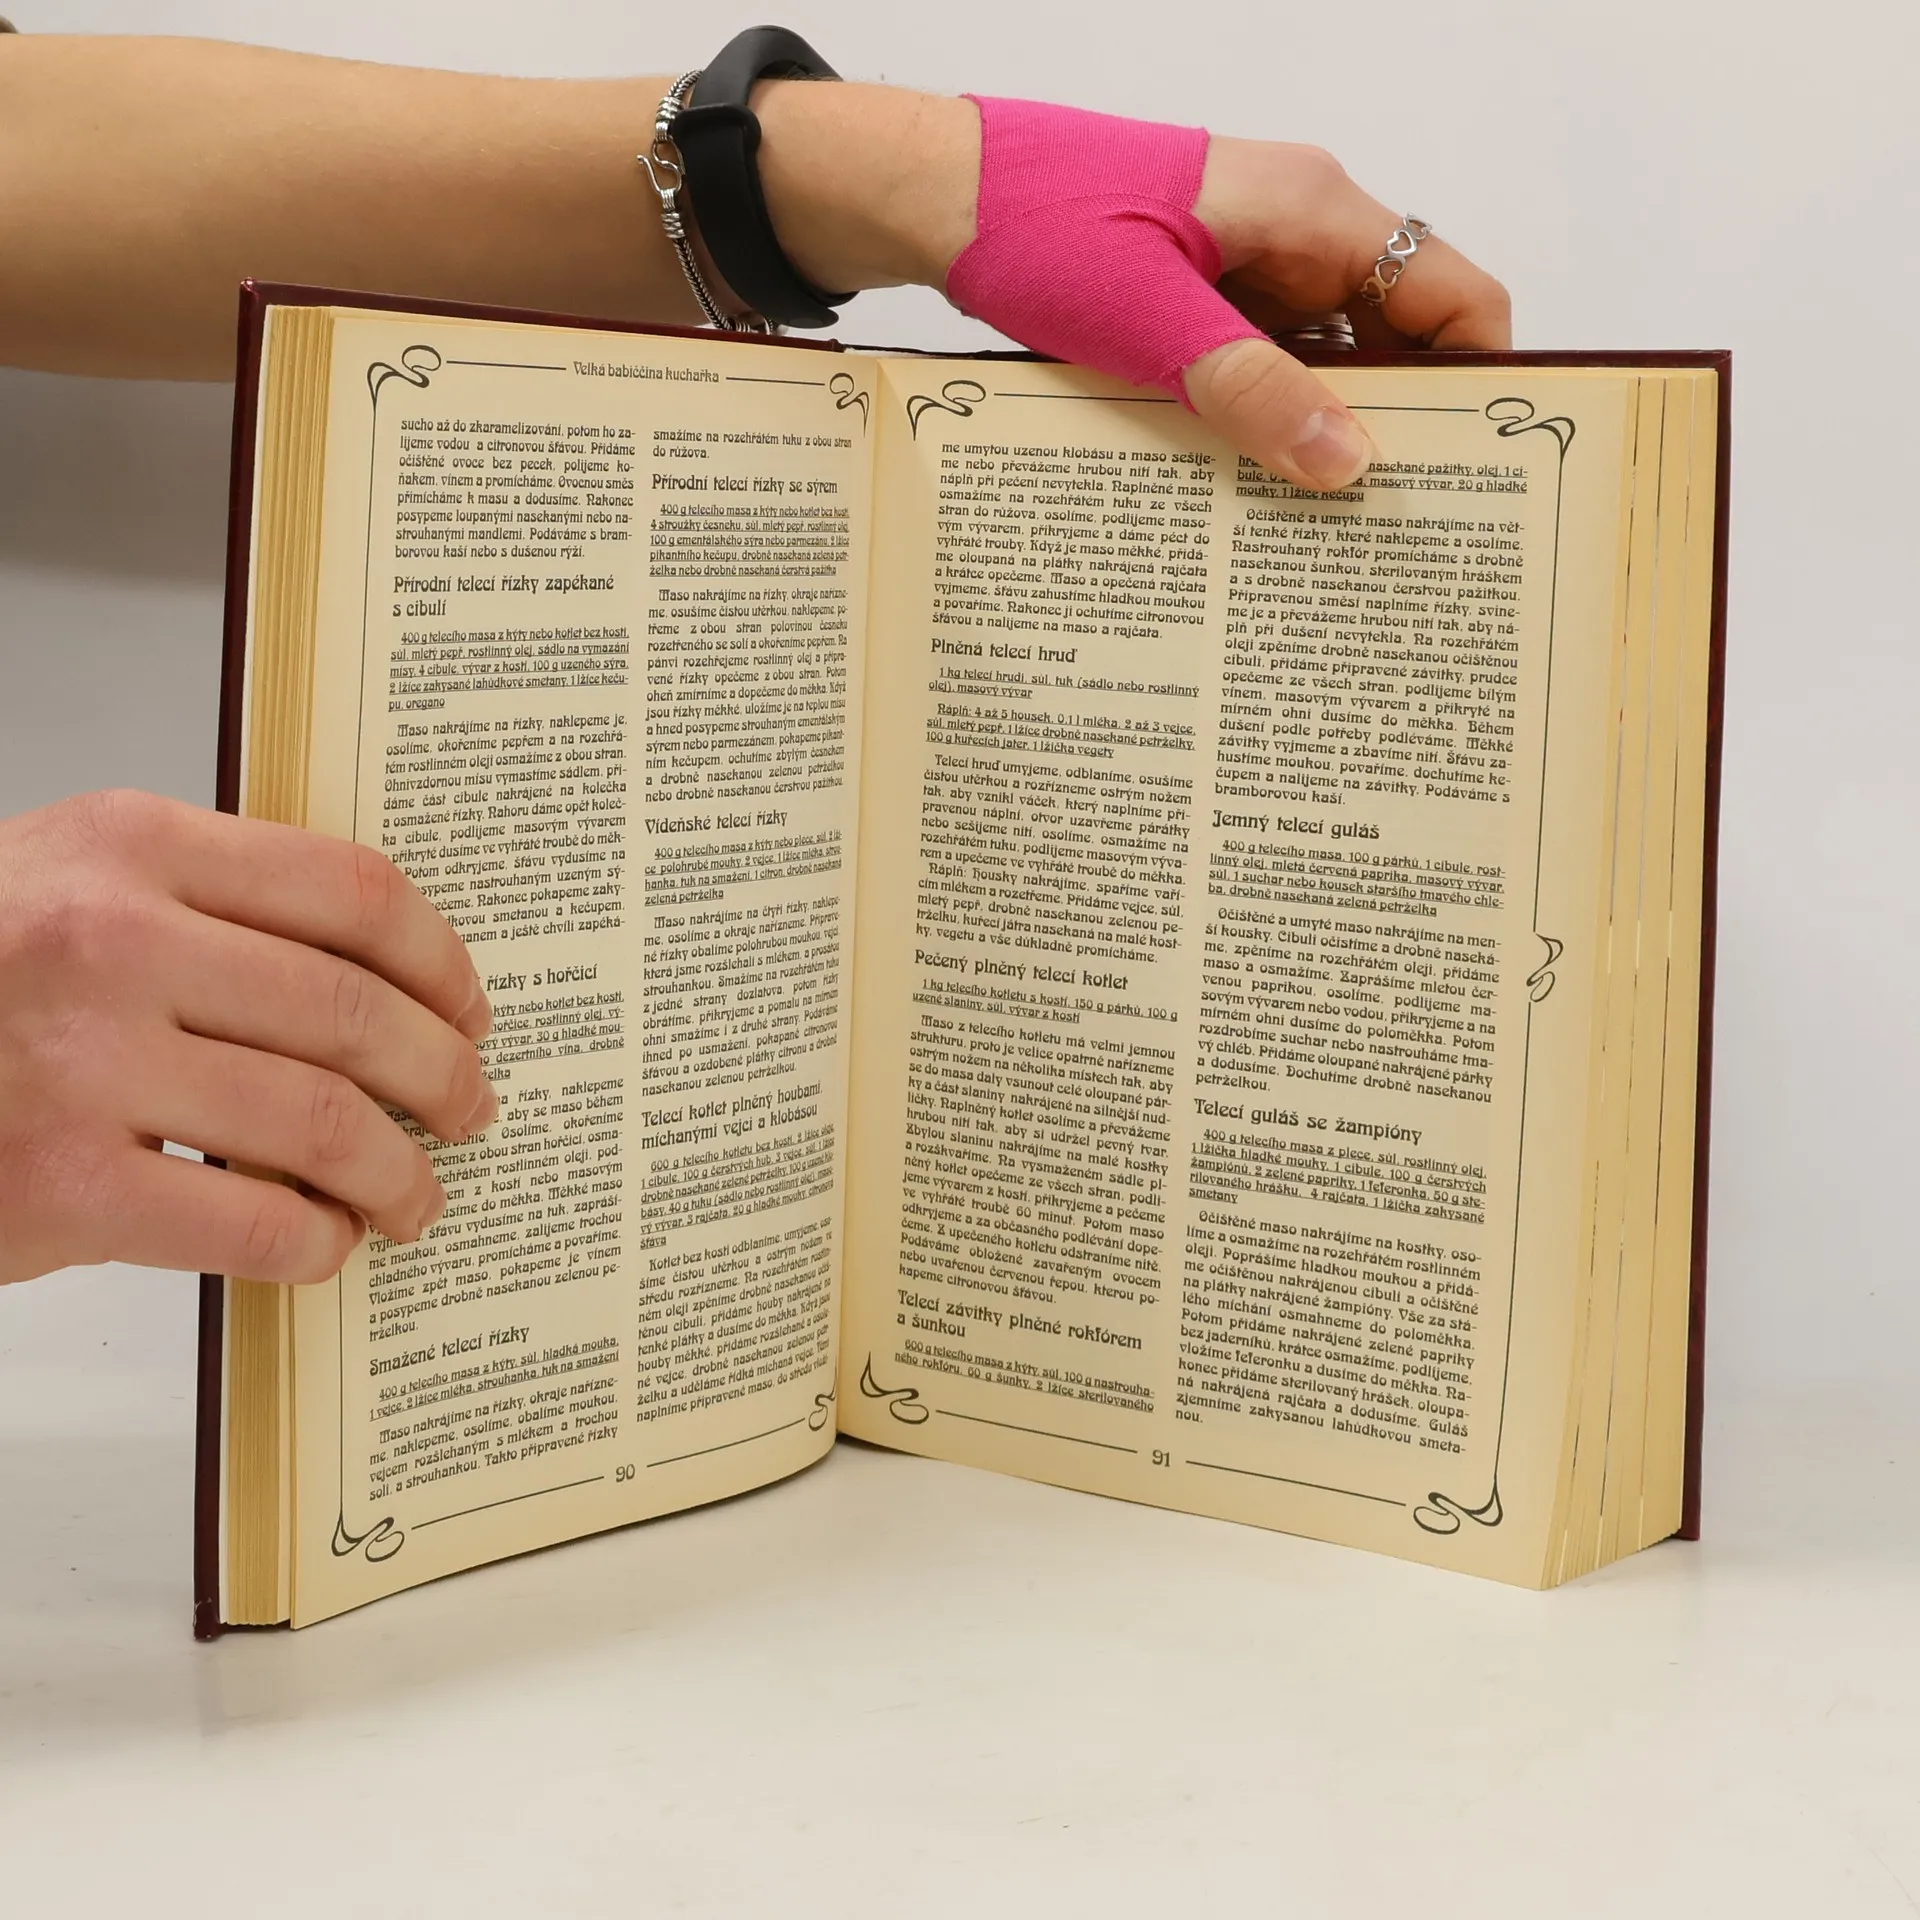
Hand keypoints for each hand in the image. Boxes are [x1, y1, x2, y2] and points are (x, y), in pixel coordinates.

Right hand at [0, 790, 495, 1288]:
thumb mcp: (64, 885)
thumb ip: (205, 903)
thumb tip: (376, 975)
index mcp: (127, 846)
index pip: (349, 892)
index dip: (439, 961)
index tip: (471, 1006)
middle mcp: (110, 941)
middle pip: (357, 1013)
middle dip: (444, 1077)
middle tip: (471, 1109)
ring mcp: (82, 1065)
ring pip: (323, 1123)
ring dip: (399, 1173)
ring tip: (417, 1195)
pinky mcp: (60, 1188)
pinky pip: (253, 1221)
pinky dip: (316, 1241)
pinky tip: (327, 1242)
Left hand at [758, 88, 1510, 492]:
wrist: (938, 199)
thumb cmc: (1036, 224)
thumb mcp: (1147, 321)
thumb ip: (1249, 387)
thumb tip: (1348, 462)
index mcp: (1312, 211)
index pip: (1452, 292)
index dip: (1477, 377)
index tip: (1469, 469)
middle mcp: (1297, 232)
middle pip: (1398, 336)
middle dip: (1402, 422)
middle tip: (1395, 523)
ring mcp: (1249, 264)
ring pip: (1327, 358)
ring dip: (1325, 430)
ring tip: (1324, 525)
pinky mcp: (1202, 296)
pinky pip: (1265, 363)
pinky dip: (1267, 418)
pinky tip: (1252, 484)